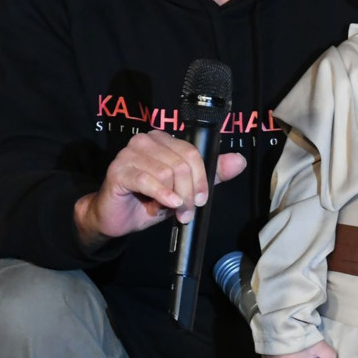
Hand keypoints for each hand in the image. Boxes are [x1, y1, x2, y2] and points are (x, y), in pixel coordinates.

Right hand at [73, 129, 246, 250]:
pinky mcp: (118, 170)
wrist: (118, 218)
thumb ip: (211, 175)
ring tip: (169, 210)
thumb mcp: (185, 189)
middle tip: (186, 212)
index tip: (201, 200)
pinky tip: (165, 204)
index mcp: (162, 140)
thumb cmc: (150, 200)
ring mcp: (129, 154)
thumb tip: (239, 161)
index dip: (202, 178)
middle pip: (181, 163)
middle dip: (188, 192)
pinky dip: (161, 194)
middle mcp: (145, 141)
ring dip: (174, 197)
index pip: (191, 152)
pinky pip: (147, 180)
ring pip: (167, 172)